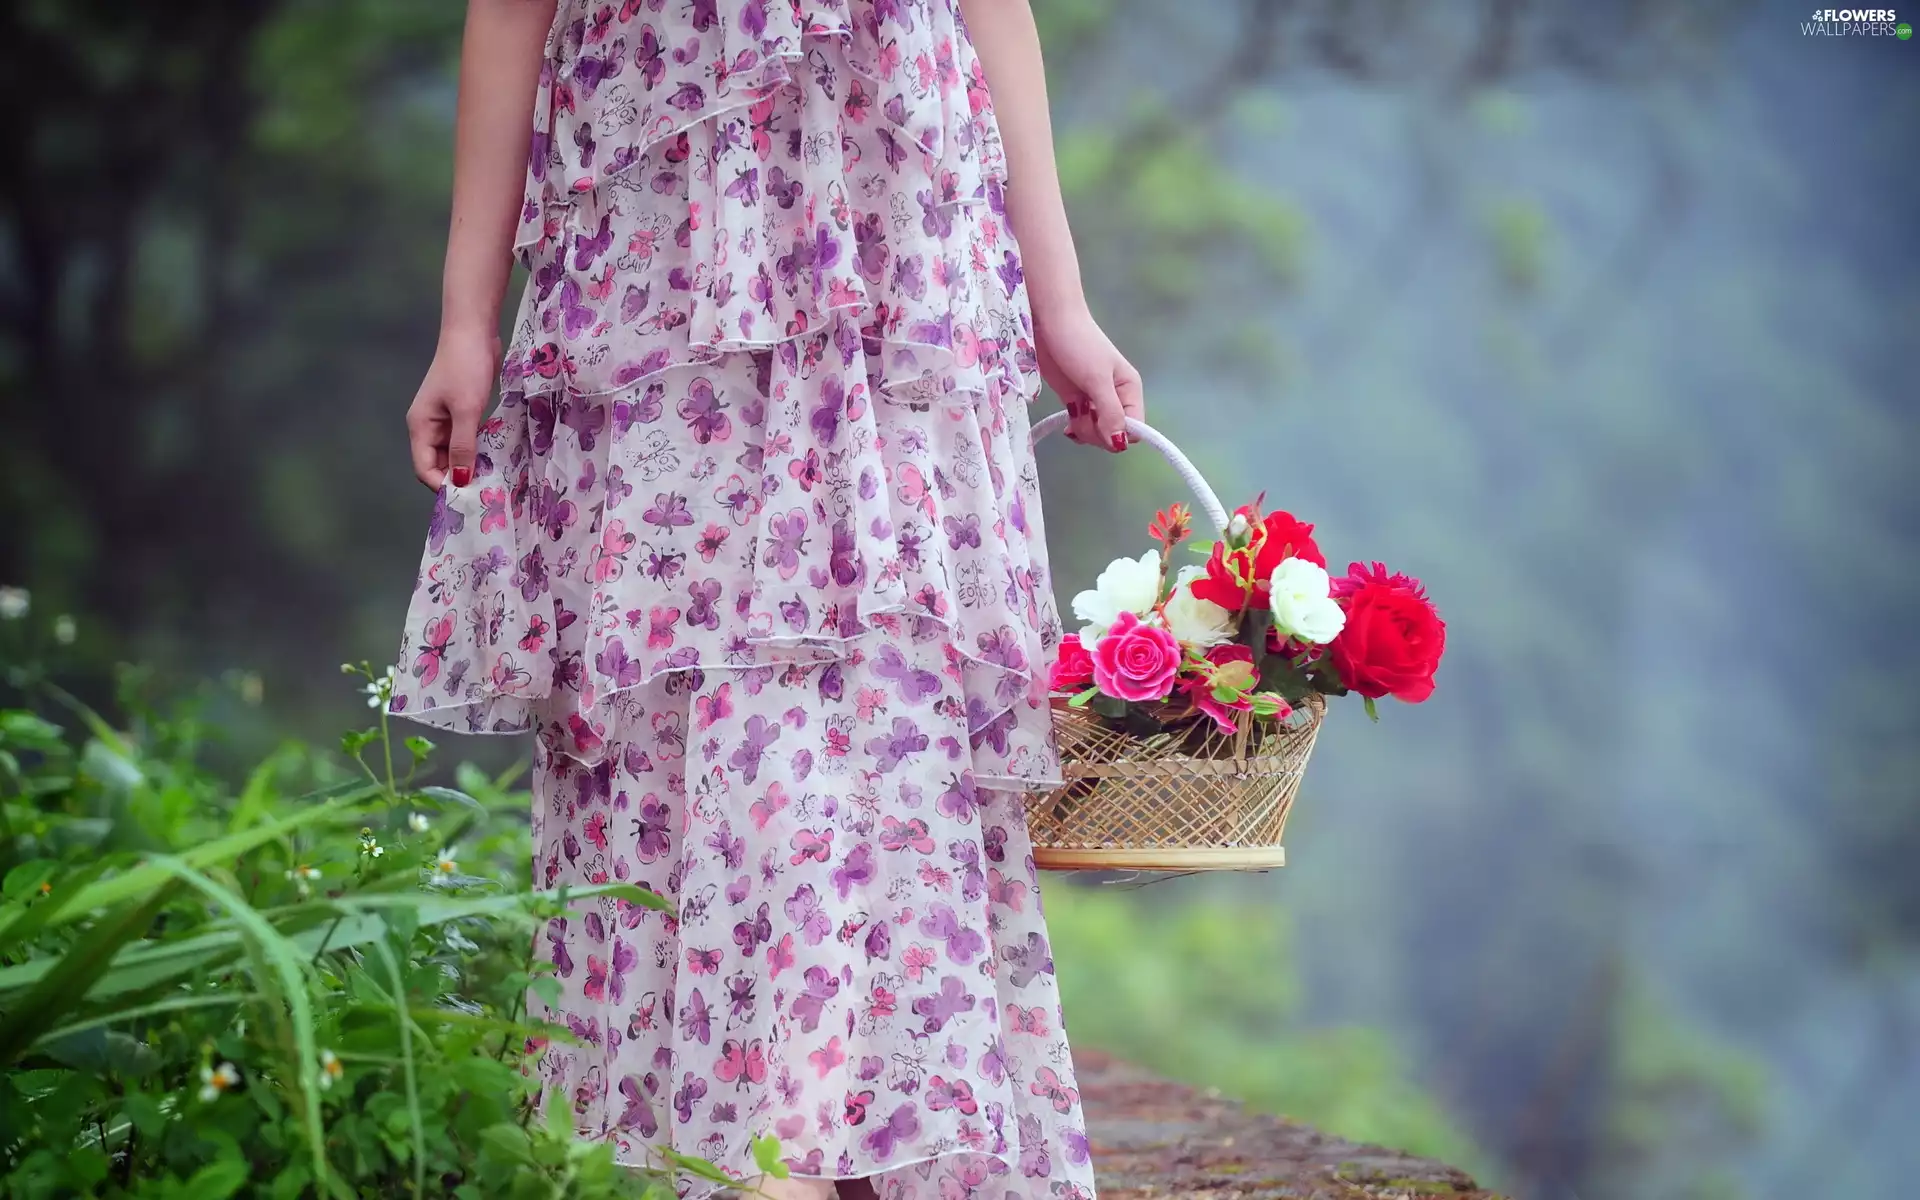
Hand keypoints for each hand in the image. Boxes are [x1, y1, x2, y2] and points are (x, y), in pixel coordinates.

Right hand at [406, 327, 500, 489]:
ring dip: (469, 465)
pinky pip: (466, 439)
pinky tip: (494, 459)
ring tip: (492, 480)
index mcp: (420, 426)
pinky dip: (477, 450)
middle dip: (457, 479)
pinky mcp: (461, 411)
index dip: (443, 485)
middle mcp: (429, 426)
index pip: (424, 468)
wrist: (473, 331)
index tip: (469, 498)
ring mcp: (445, 419)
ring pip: (454, 453)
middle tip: (486, 493)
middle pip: (438, 464)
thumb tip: (460, 481)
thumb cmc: (466, 367)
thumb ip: (462, 446)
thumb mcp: (466, 410)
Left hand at [1034, 303, 1143, 452]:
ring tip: (1072, 414)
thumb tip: (1120, 443)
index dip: (1118, 434)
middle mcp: (1116, 397)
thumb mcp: (1097, 379)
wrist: (1050, 321)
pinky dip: (1076, 429)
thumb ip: (1110, 412)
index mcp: (1129, 390)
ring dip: (1084, 431)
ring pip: (1097, 432)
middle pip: (1115, 434)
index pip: (1135, 429)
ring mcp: (1095, 399)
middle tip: (1082, 415)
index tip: (1098, 422)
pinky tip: (1067, 424)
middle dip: (1098, 433)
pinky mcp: (1076, 398)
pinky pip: (1082, 425)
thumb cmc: (1078, 342)